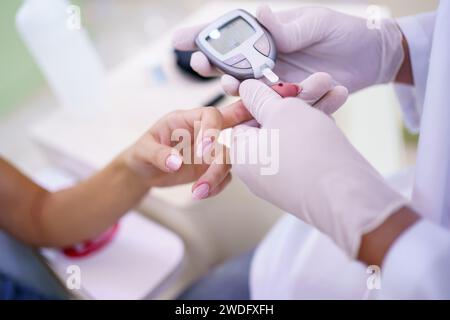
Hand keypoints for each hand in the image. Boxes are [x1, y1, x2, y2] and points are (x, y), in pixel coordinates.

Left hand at [121, 105, 250, 198]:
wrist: (144, 172)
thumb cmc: (142, 153)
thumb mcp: (143, 151)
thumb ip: (159, 154)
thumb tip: (175, 163)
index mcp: (187, 119)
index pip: (210, 115)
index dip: (213, 130)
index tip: (203, 153)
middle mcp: (203, 132)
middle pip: (233, 125)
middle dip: (248, 126)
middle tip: (258, 140)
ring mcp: (210, 150)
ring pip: (229, 157)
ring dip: (218, 175)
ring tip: (198, 191)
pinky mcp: (211, 168)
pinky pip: (225, 176)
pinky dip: (217, 186)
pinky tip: (201, 193)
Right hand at [173, 5, 403, 94]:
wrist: (371, 59)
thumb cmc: (343, 32)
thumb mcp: (317, 23)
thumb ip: (289, 26)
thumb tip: (260, 13)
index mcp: (268, 36)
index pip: (229, 36)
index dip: (203, 37)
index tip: (178, 40)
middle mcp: (265, 61)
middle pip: (228, 65)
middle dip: (209, 65)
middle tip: (198, 63)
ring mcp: (275, 84)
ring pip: (244, 90)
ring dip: (234, 87)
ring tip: (231, 82)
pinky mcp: (288, 103)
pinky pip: (271, 108)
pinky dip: (264, 109)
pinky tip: (259, 107)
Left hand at [230, 79, 407, 256]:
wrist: (347, 198)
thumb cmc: (308, 151)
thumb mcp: (281, 111)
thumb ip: (261, 97)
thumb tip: (246, 88)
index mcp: (241, 155)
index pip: (243, 119)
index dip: (262, 99)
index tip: (285, 87)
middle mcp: (256, 172)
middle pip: (270, 125)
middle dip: (295, 103)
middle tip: (320, 83)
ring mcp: (280, 181)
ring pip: (292, 136)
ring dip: (311, 113)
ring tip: (336, 93)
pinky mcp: (302, 186)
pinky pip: (305, 153)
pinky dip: (317, 135)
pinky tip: (333, 118)